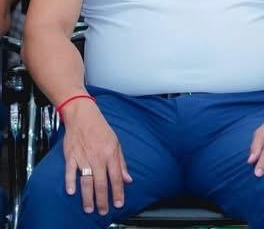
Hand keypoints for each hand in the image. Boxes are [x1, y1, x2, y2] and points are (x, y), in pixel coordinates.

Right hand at [61, 98, 131, 214]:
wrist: (84, 116)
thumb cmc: (101, 129)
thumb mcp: (116, 143)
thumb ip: (121, 162)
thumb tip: (128, 179)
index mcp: (111, 154)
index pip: (116, 177)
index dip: (118, 192)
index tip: (119, 204)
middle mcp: (98, 157)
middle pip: (101, 183)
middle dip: (103, 199)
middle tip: (103, 212)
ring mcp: (83, 157)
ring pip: (86, 181)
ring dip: (88, 197)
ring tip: (89, 208)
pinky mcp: (71, 156)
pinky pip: (70, 171)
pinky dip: (70, 182)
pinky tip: (72, 192)